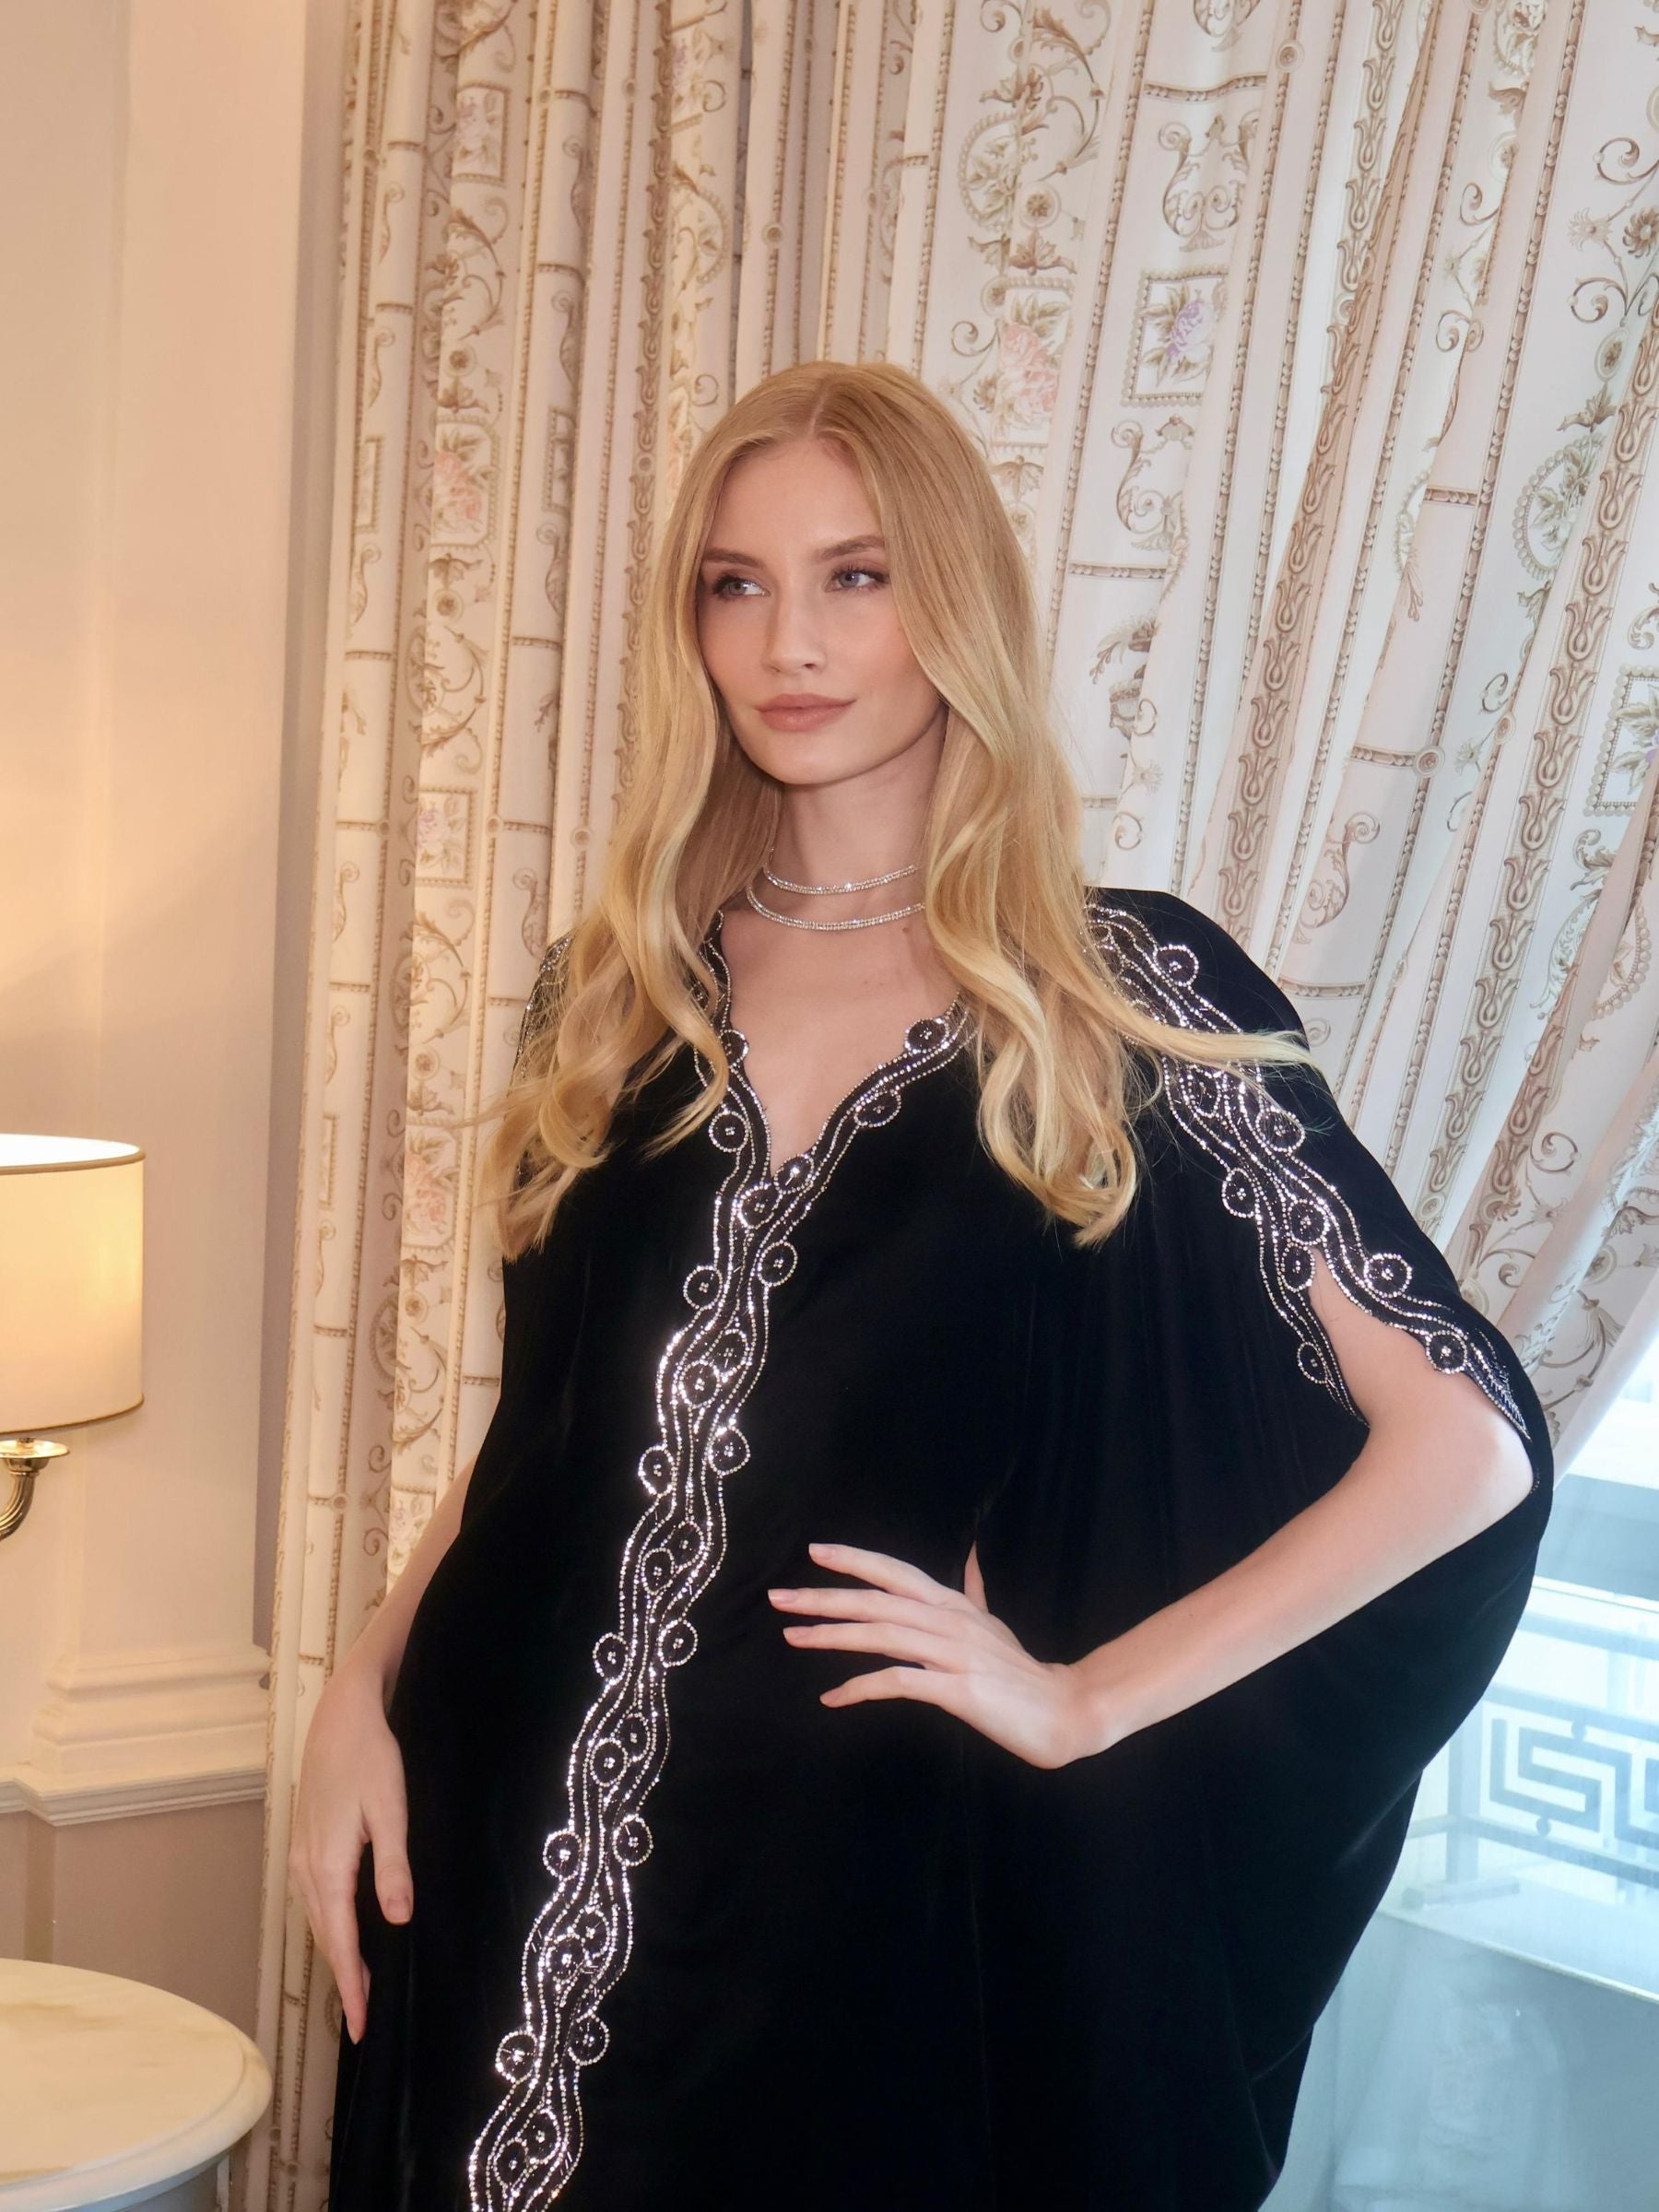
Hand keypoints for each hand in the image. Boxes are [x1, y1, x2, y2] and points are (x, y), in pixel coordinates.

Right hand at [288, 1658, 412, 2045]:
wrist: (340, 1717)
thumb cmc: (372, 1758)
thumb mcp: (392, 1810)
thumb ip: (393, 1868)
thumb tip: (398, 1921)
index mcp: (329, 1867)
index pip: (340, 1943)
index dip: (352, 1987)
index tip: (362, 2026)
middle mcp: (306, 1869)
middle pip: (325, 1939)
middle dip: (344, 1980)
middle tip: (364, 2019)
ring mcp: (300, 1857)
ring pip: (317, 1920)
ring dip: (336, 1954)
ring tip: (358, 1985)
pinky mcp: (303, 1845)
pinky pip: (314, 1900)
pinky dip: (328, 1926)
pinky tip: (345, 1931)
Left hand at [767, 1539, 1099, 1769]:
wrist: (1062, 1708)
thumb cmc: (1019, 1670)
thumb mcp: (992, 1622)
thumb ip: (974, 1589)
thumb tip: (971, 1554)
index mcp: (953, 1603)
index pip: (895, 1571)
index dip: (855, 1559)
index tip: (814, 1552)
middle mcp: (948, 1620)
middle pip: (876, 1600)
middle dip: (824, 1597)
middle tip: (779, 1597)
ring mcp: (952, 1653)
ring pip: (881, 1635)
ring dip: (832, 1636)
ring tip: (793, 1637)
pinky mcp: (955, 1689)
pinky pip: (898, 1682)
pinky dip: (861, 1687)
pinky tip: (833, 1698)